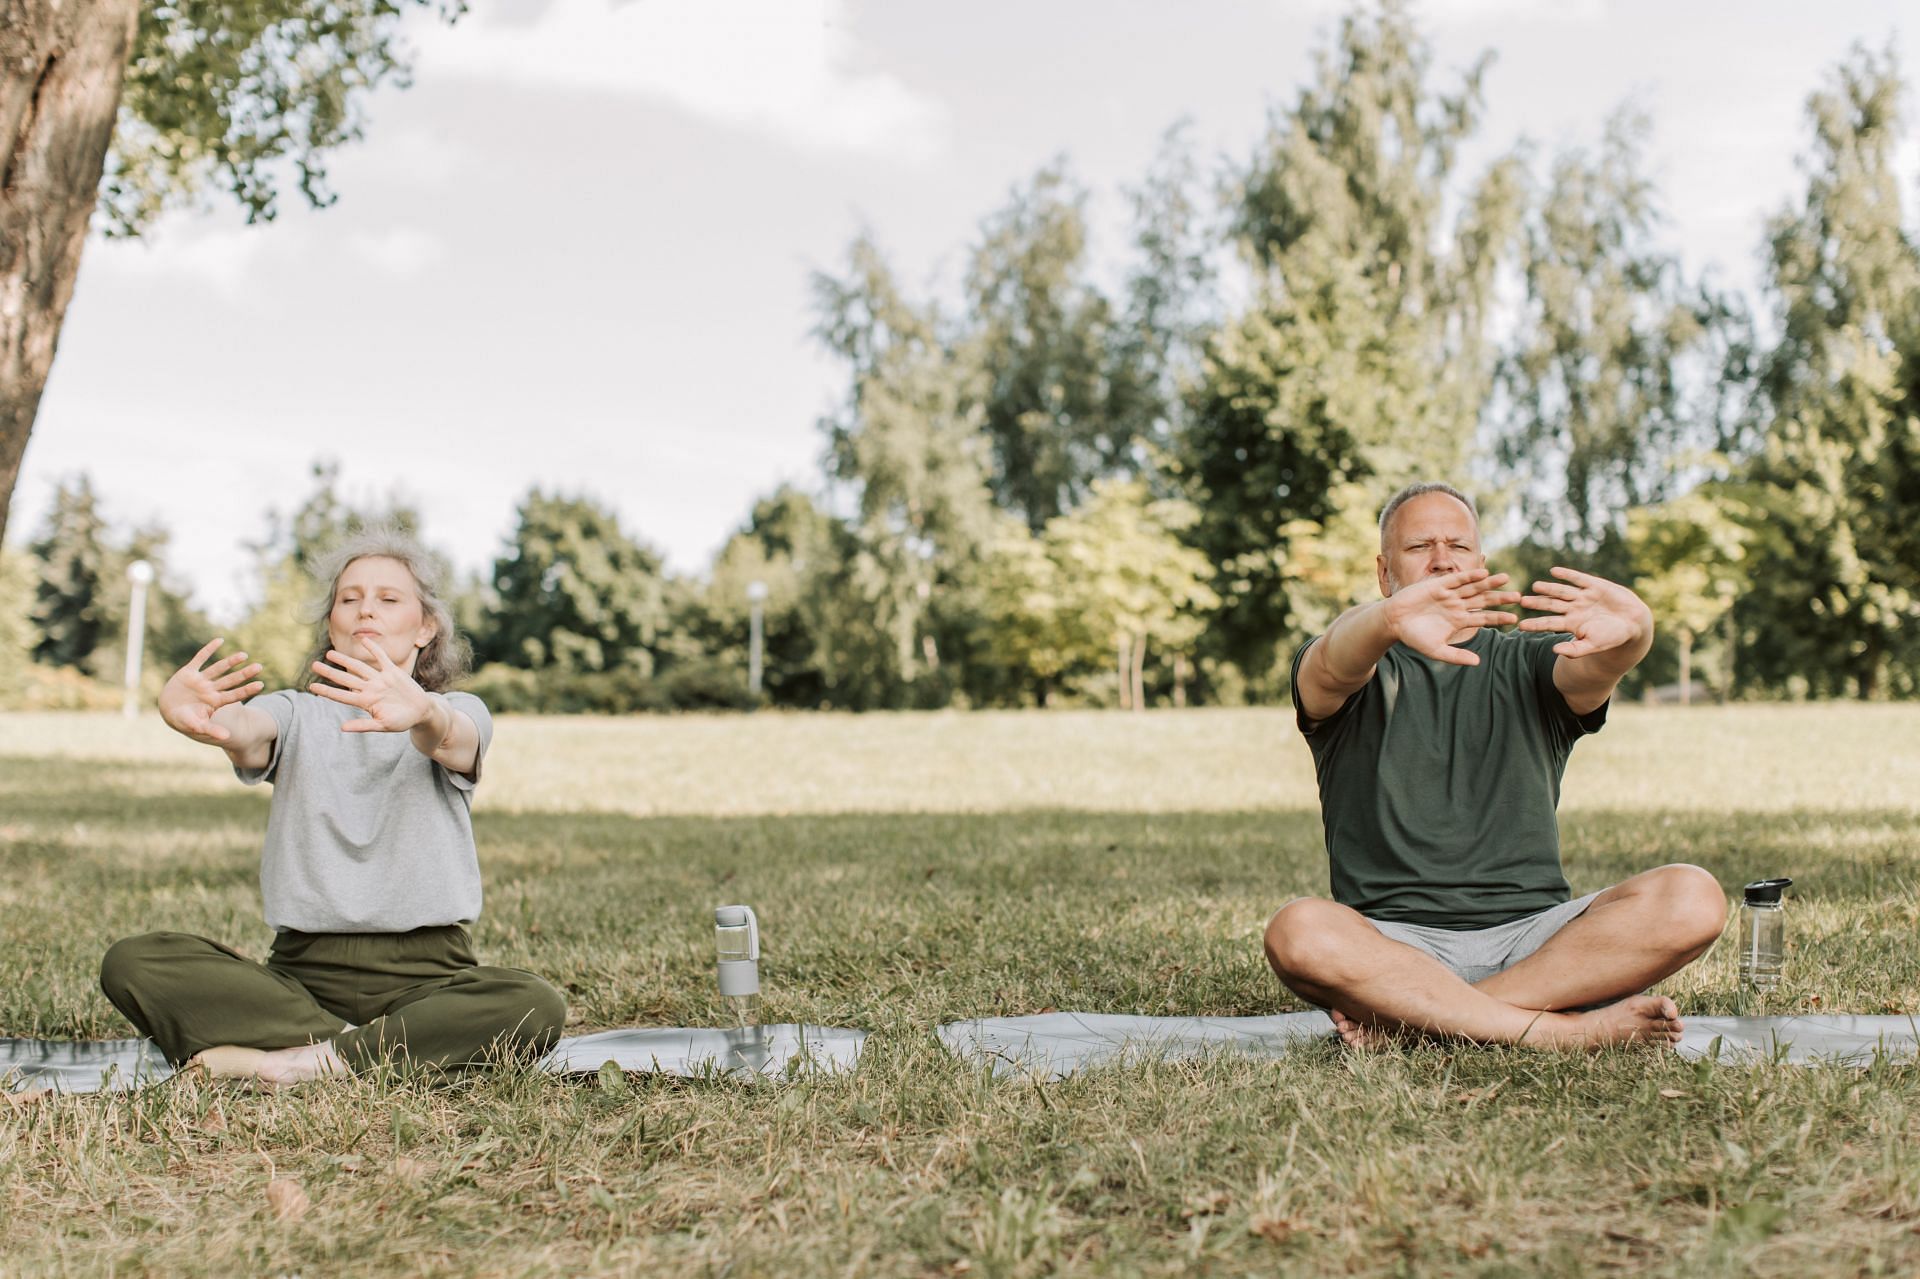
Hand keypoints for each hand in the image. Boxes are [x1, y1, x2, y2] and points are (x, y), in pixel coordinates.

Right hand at [158, 639, 263, 742]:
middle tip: (260, 666)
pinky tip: (220, 640)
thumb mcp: (196, 725)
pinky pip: (200, 658)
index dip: (247, 689)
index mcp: (214, 701)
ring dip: (230, 661)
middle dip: (244, 674)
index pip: (234, 694)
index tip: (261, 684)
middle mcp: (210, 689)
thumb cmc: (184, 720)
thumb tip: (227, 737)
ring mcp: (200, 680)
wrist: (167, 711)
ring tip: (244, 655)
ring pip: (218, 668)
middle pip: (230, 680)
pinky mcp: (188, 672)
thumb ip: (211, 730)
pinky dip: (209, 649)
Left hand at [310, 645, 434, 733]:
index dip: (327, 691)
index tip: (312, 687)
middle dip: (330, 672)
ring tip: (329, 653)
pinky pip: (381, 657)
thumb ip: (363, 725)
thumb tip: (342, 728)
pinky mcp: (393, 672)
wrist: (421, 712)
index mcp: (366, 702)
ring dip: (345, 660)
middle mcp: (370, 689)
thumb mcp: (383, 725)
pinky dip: (373, 648)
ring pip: (359, 667)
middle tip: (313, 665)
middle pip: (346, 679)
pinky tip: (363, 640)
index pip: (341, 696)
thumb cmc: (402, 721)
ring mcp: (380, 679)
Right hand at [1384, 569, 1520, 665]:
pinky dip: (1470, 576)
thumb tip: (1478, 663)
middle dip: (1500, 598)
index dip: (1499, 618)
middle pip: (1484, 600)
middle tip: (1520, 597)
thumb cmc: (1414, 637)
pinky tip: (1484, 573)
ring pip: (1474, 587)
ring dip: (1490, 583)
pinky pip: (1458, 579)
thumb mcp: (1436, 650)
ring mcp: (1449, 594)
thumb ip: (1456, 656)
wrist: (1394, 622)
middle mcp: (1458, 606)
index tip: (1515, 619)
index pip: (1484, 618)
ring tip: (1506, 578)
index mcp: (1459, 620)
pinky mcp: (1439, 585)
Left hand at [1519, 567, 1652, 657]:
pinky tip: (1554, 571)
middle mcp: (1573, 608)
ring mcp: (1582, 596)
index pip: (1548, 623)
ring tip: (1535, 586)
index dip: (1535, 624)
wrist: (1634, 623)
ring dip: (1548, 588)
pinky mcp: (1594, 585)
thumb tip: (1554, 650)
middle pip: (1551, 604)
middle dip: (1537, 603)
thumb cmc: (1612, 637)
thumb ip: (1574, 649)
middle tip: (1521, 601)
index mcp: (1570, 623)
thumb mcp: (1592, 645)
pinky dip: (1567, 575)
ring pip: (1561, 591)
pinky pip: (1578, 578)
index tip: (1520, 626)